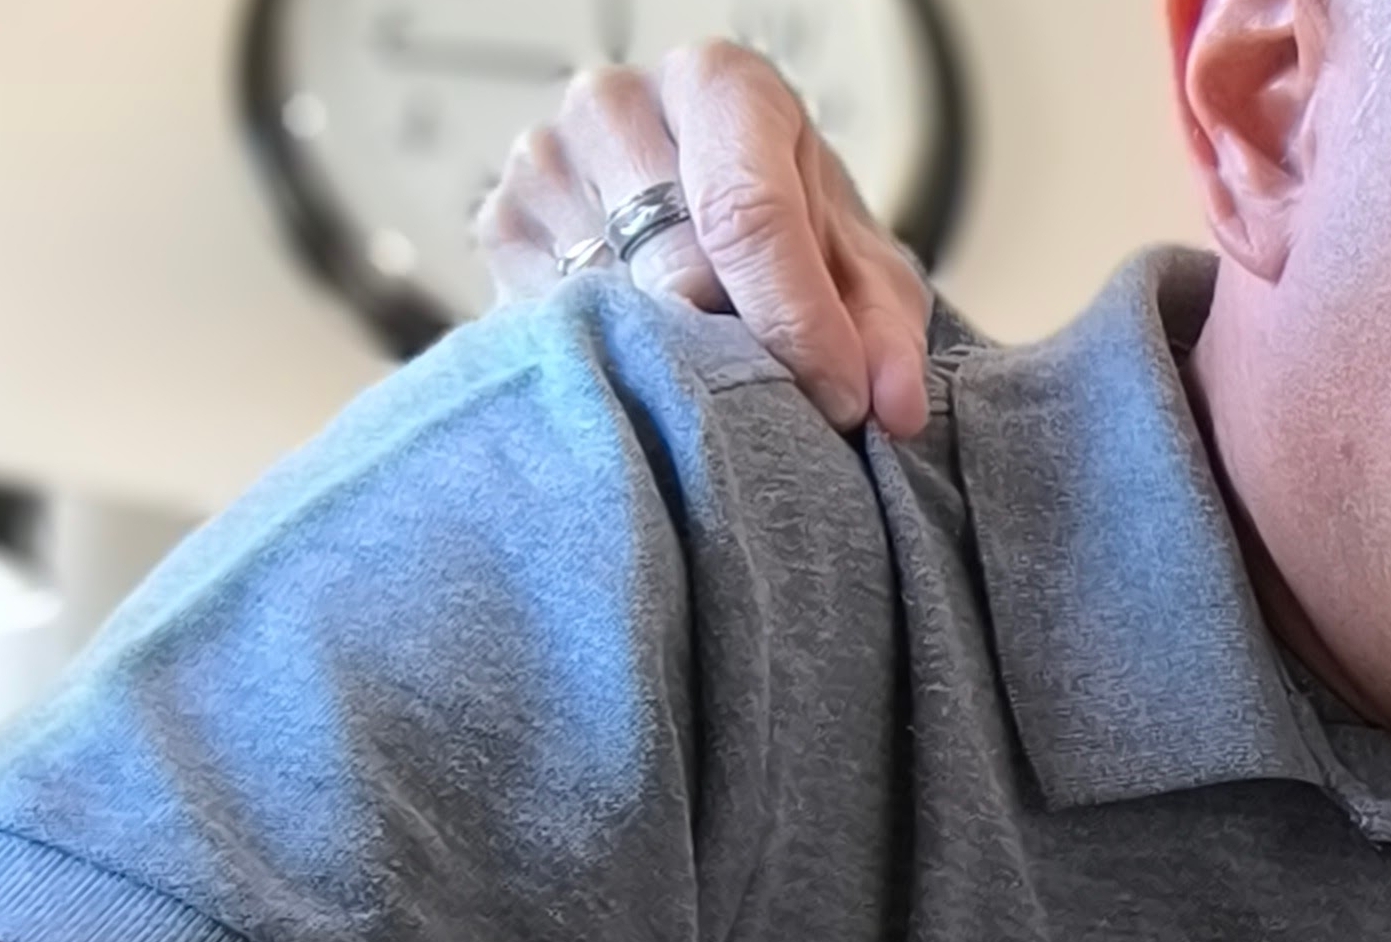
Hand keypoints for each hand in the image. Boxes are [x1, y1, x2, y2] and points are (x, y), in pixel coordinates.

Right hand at [475, 43, 930, 435]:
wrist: (704, 208)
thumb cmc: (791, 229)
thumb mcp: (862, 270)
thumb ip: (885, 332)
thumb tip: (891, 406)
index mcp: (719, 85)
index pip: (748, 215)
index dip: (797, 322)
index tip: (838, 399)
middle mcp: (616, 104)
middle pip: (676, 265)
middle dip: (743, 348)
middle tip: (785, 394)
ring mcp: (544, 159)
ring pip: (615, 303)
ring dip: (676, 357)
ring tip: (717, 361)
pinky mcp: (499, 224)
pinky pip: (558, 324)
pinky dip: (615, 356)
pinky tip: (650, 350)